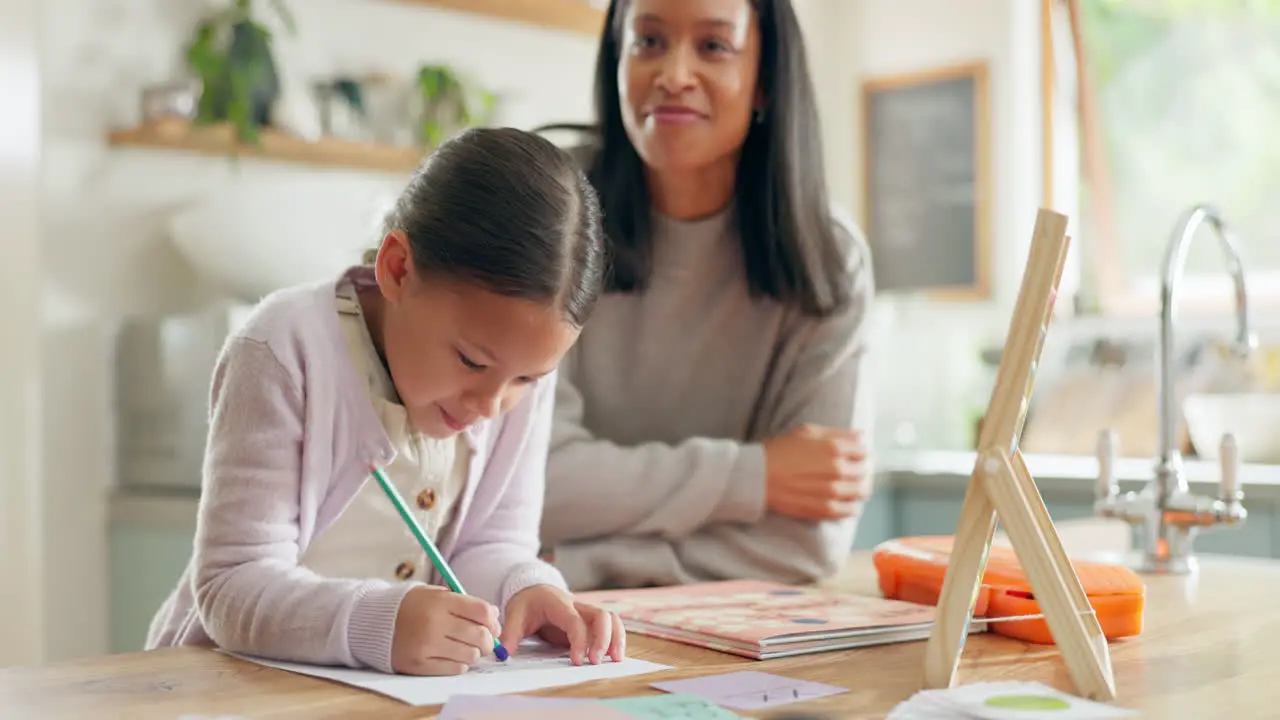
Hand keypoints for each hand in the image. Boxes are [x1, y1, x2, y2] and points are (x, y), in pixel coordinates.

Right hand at [391, 585, 501, 675]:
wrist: (375, 622)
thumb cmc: (413, 607)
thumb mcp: (436, 594)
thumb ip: (464, 603)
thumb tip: (494, 617)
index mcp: (440, 601)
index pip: (482, 611)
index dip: (493, 620)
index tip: (492, 624)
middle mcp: (434, 623)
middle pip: (480, 636)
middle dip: (488, 640)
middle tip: (484, 640)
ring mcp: (426, 645)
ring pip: (470, 655)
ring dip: (473, 653)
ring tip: (464, 647)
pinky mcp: (419, 664)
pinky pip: (455, 668)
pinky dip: (460, 664)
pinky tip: (452, 655)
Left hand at [499, 585, 625, 665]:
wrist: (534, 589)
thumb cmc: (526, 603)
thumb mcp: (514, 616)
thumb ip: (509, 635)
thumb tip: (503, 655)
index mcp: (558, 604)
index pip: (575, 620)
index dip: (579, 640)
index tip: (577, 661)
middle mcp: (577, 606)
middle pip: (601, 615)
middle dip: (603, 639)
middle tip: (596, 662)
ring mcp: (586, 612)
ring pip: (611, 618)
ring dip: (616, 638)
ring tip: (615, 660)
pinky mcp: (589, 621)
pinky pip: (610, 625)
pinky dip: (616, 638)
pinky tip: (613, 655)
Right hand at [762, 424, 868, 520]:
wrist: (757, 477)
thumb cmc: (779, 451)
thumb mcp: (805, 432)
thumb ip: (836, 433)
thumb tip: (861, 437)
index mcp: (834, 448)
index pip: (863, 451)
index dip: (859, 452)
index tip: (853, 454)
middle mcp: (837, 470)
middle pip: (864, 471)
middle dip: (860, 469)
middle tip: (851, 469)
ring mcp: (832, 492)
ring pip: (862, 492)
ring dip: (858, 487)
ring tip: (848, 486)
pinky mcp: (825, 510)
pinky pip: (851, 510)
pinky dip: (851, 505)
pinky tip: (843, 500)